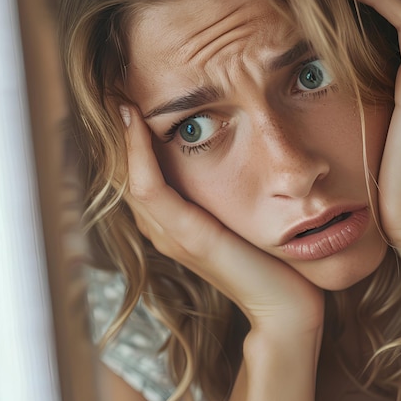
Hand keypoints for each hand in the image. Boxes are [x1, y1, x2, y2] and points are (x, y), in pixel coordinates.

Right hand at [119, 104, 323, 336]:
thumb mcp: (243, 220)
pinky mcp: (190, 239)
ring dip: (122, 138)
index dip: (131, 142)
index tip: (131, 100)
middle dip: (119, 134)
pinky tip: (137, 124)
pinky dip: (139, 156)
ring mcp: (174, 237)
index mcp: (176, 227)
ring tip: (118, 98)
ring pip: (130, 179)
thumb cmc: (272, 263)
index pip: (141, 178)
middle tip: (114, 90)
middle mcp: (166, 232)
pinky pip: (151, 190)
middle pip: (127, 176)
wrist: (286, 309)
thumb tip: (230, 161)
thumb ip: (225, 199)